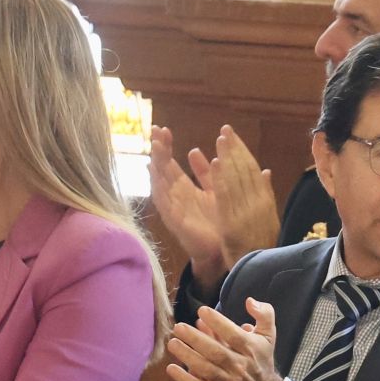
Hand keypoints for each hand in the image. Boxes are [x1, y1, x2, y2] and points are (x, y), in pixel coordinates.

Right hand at [148, 125, 223, 288]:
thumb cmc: (219, 223)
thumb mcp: (214, 191)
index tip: (163, 129)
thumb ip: (206, 173)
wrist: (225, 251)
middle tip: (155, 130)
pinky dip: (158, 188)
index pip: (170, 164)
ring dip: (156, 165)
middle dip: (158, 150)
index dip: (165, 147)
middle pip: (162, 170)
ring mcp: (173, 208)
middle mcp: (175, 197)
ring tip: (154, 147)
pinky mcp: (175, 221)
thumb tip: (195, 151)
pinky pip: (164, 203)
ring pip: (160, 183)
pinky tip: (154, 175)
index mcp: (184, 189)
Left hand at [164, 300, 285, 380]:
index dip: (218, 322)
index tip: (201, 311)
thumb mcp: (268, 335)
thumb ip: (264, 314)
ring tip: (173, 343)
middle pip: (216, 353)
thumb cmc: (260, 358)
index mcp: (251, 349)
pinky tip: (172, 368)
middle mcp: (240, 366)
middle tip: (179, 327)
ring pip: (206, 369)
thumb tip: (249, 301)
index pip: (234, 335)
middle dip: (196, 339)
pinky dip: (185, 380)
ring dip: (187, 356)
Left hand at [209, 126, 280, 269]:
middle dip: (235, 149)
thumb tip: (266, 171)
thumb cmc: (260, 244)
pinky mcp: (232, 222)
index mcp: (265, 201)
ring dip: (228, 158)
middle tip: (225, 130)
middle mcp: (257, 203)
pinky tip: (216, 163)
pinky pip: (227, 197)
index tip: (232, 136)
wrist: (256, 267)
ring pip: (236, 180)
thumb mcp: (267, 218)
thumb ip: (265, 193)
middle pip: (245, 171)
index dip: (242, 151)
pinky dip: (222, 179)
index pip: (252, 170)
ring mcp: (245, 212)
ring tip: (221, 140)